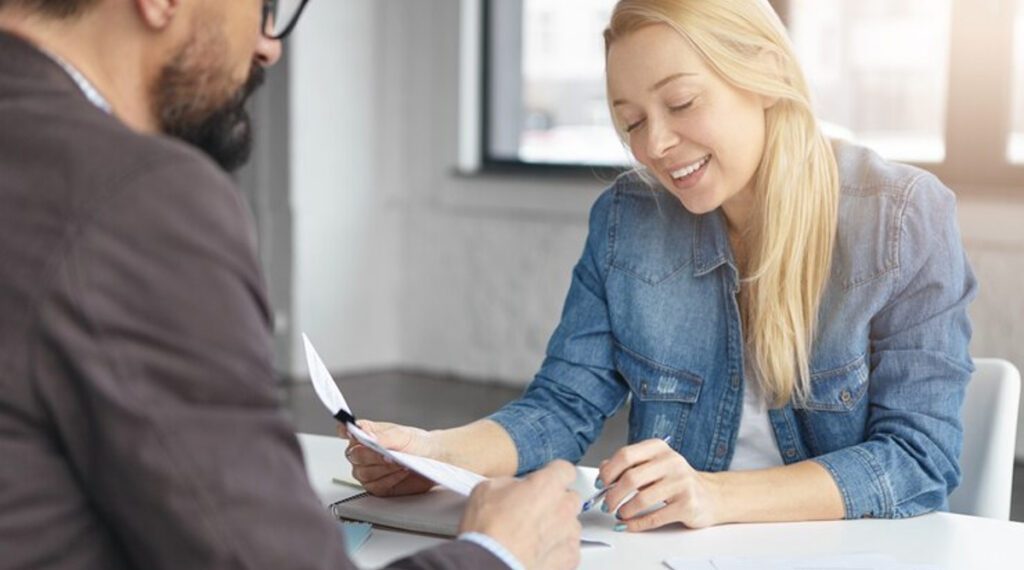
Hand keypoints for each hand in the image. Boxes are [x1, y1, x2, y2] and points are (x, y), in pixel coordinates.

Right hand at [341, 419, 436, 496]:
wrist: (432, 458)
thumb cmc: (416, 443)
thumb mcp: (402, 435)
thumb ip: (384, 436)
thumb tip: (368, 438)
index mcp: (365, 434)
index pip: (345, 430)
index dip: (345, 431)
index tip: (350, 433)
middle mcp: (362, 452)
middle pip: (354, 456)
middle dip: (372, 456)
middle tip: (389, 454)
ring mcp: (367, 470)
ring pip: (363, 473)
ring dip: (383, 468)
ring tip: (400, 462)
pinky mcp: (376, 486)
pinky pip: (375, 486)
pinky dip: (390, 480)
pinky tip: (401, 472)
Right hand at [459, 460, 581, 569]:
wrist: (491, 565)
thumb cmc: (488, 532)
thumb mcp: (486, 490)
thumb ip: (508, 483)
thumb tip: (512, 487)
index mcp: (546, 485)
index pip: (564, 470)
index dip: (553, 475)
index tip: (545, 480)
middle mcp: (563, 508)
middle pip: (570, 498)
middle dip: (556, 502)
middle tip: (533, 510)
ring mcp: (569, 535)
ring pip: (570, 525)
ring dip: (557, 527)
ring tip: (532, 536)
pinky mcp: (570, 559)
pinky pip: (568, 549)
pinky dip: (556, 550)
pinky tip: (537, 552)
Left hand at [597, 438, 719, 530]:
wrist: (710, 495)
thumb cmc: (675, 480)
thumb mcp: (653, 465)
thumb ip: (629, 465)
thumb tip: (603, 471)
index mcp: (658, 448)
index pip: (625, 455)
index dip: (608, 472)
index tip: (601, 484)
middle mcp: (671, 462)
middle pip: (631, 478)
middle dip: (613, 495)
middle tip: (607, 504)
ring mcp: (681, 483)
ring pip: (641, 499)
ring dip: (624, 510)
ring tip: (620, 514)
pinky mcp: (687, 505)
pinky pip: (654, 517)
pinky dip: (636, 524)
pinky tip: (629, 524)